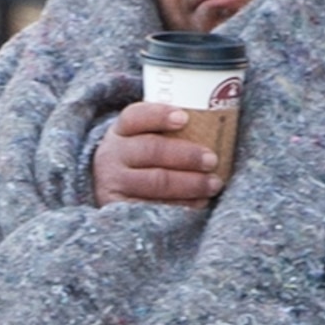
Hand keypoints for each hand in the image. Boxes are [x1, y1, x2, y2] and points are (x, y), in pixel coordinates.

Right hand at [92, 101, 228, 206]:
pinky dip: (181, 205)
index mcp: (122, 131)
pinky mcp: (120, 208)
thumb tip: (216, 124)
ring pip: (155, 181)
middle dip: (186, 155)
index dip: (159, 116)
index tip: (184, 118)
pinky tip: (200, 202)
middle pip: (150, 150)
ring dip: (189, 183)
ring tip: (214, 184)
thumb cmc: (140, 161)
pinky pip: (154, 206)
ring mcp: (114, 183)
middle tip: (212, 160)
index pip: (136, 117)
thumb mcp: (142, 141)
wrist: (107, 193)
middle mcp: (113, 154)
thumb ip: (169, 134)